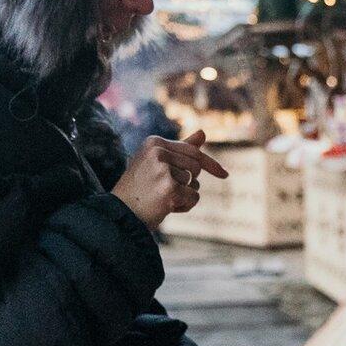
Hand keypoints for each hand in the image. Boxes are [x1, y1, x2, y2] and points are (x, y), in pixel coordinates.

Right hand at [110, 131, 225, 229]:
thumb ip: (181, 149)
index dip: (210, 164)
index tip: (225, 174)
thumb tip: (203, 132)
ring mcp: (163, 170)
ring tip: (163, 199)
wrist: (120, 213)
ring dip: (184, 195)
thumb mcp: (157, 164)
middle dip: (189, 182)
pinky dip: (184, 206)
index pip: (193, 151)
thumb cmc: (140, 189)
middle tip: (166, 191)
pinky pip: (193, 197)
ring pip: (195, 183)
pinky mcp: (169, 188)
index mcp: (154, 142)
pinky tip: (166, 208)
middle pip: (196, 166)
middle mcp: (157, 152)